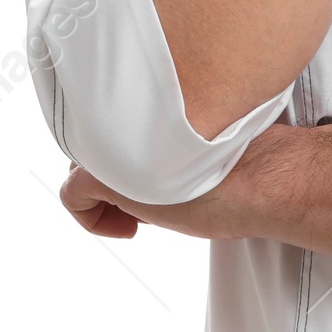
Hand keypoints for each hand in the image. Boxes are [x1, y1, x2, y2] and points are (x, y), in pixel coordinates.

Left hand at [56, 125, 294, 239]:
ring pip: (83, 168)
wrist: (259, 177)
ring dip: (109, 195)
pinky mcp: (99, 173)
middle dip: (117, 175)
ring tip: (146, 213)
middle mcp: (127, 117)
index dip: (132, 153)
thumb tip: (165, 154)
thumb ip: (174, 138)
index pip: (119, 120)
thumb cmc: (246, 166)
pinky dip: (93, 220)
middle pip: (98, 143)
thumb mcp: (205, 145)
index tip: (157, 178)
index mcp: (152, 102)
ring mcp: (111, 142)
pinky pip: (72, 196)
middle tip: (152, 199)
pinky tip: (130, 229)